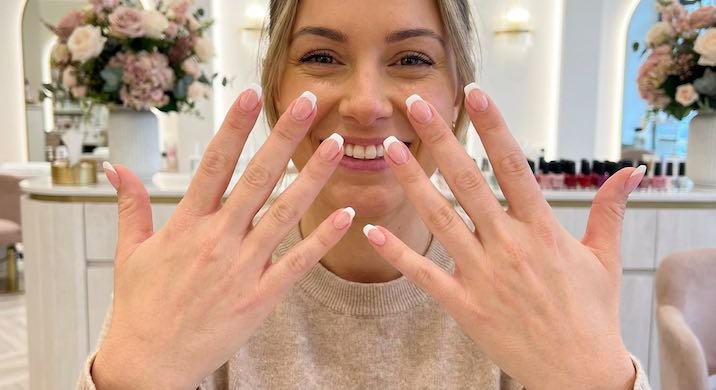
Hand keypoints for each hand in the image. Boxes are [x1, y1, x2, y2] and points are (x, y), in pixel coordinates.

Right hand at [92, 88, 352, 388]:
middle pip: (256, 178)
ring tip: (338, 146)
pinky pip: (298, 262)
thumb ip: (131, 206)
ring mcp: (241, 268)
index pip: (214, 164)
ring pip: (284, 213)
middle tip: (308, 104)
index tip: (250, 95)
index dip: (234, 127)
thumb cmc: (140, 308)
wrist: (149, 364)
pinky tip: (346, 214)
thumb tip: (116, 169)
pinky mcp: (260, 297)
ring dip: (313, 178)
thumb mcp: (129, 253)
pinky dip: (323, 239)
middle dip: (284, 138)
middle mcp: (217, 240)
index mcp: (186, 225)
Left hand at [364, 88, 642, 388]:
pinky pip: (425, 275)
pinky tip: (373, 230)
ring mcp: (484, 276)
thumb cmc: (591, 314)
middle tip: (415, 106)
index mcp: (543, 229)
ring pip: (441, 219)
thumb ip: (609, 211)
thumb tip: (630, 173)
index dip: (492, 127)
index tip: (474, 94)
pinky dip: (399, 253)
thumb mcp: (605, 259)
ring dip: (412, 183)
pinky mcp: (465, 305)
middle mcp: (510, 246)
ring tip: (388, 149)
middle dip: (441, 140)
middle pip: (469, 182)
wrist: (578, 373)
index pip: (514, 165)